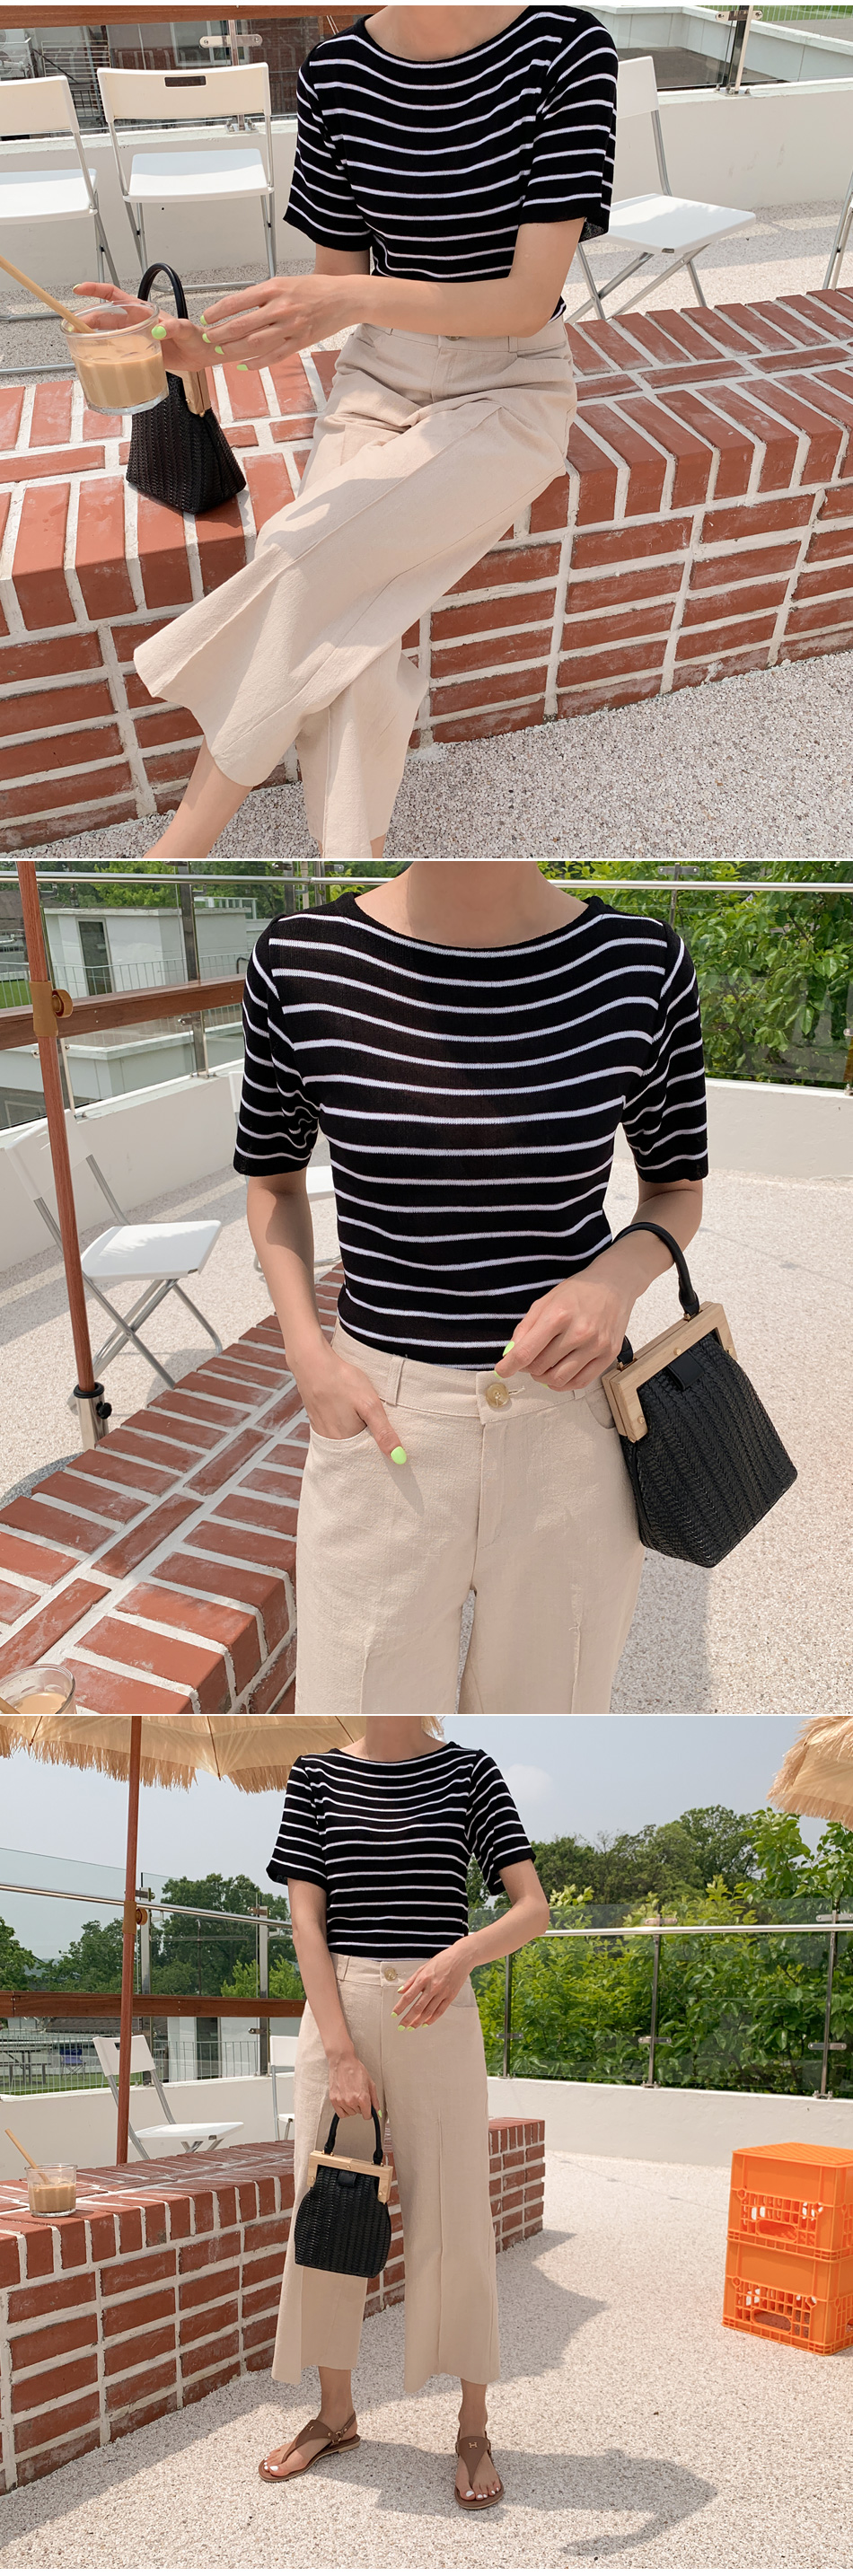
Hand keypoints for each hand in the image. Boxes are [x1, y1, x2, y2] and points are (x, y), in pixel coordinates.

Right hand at [74, 280, 198, 372]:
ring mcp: (135, 337)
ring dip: (93, 336)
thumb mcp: (186, 330)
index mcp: (143, 311)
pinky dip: (106, 354)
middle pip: (105, 316)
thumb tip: (161, 329)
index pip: (115, 295)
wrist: (200, 354)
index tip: (80, 289)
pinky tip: (98, 360)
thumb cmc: (195, 338)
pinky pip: (118, 351)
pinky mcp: (138, 352)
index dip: (96, 290)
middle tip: (74, 327)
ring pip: (108, 334)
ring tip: (79, 342)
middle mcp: (136, 322)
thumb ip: (175, 327)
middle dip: (88, 318)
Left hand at [166, 273, 359, 370]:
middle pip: (242, 325)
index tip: (206, 318)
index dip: (218, 312)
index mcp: (273, 289)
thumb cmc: (313, 289)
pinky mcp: (299, 342)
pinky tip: (244, 365)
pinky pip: (274, 356)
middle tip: (207, 339)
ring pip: (255, 343)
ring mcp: (290, 327)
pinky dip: (257, 363)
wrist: (343, 298)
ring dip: (234, 350)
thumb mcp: (284, 283)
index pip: (238, 302)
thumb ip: (263, 296)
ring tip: (220, 352)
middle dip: (220, 334)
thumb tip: (239, 307)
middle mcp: (280, 308)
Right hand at [294, 1338, 405, 1460]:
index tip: (393, 1450)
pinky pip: (336, 1432)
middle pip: (356, 1452)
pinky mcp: (318, 1421)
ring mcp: (322, 1432)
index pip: (367, 1459)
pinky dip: (346, 1428)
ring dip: (358, 1437)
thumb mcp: (369, 1405)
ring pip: (346, 1441)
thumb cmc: (342, 1381)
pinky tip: (351, 1416)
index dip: (381, 1455)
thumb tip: (399, 1457)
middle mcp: (331, 1442)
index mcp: (345, 1443)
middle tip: (380, 1433)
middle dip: (369, 1447)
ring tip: (366, 1423)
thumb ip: (383, 1432)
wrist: (312, 1363)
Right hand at [326, 2048, 380, 2118]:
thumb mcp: (370, 2083)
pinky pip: (340, 2114)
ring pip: (350, 2113)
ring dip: (351, 2107)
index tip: (367, 2107)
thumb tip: (377, 2111)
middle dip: (360, 2106)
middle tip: (358, 2094)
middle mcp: (351, 2101)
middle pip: (358, 2113)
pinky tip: (345, 2101)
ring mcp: (341, 2101)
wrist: (342, 2062)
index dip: (368, 2111)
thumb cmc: (356, 2069)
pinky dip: (344, 2110)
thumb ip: (374, 2100)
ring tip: (351, 2094)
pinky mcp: (334, 2100)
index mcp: (362, 2098)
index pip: (367, 2116)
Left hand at [394, 1948, 469, 2029]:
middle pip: (418, 2007)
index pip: (408, 1996)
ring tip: (412, 2027)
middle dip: (408, 2019)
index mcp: (424, 1978)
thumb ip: (411, 1981)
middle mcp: (433, 1987)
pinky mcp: (450, 1996)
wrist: (461, 1958)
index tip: (394, 2014)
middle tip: (401, 2026)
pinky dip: (432, 2019)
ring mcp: (442, 1993)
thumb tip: (400, 1991)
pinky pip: (440, 2011)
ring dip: (418, 2021)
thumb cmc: (442, 1960)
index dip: (400, 2007)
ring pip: (428, 2012)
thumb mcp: (423, 1967)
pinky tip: (426, 2023)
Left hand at [496, 1268, 631, 1391]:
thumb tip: (511, 1354)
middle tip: (528, 1361)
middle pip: (541, 1367)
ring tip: (543, 1368)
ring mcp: (596, 1346)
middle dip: (528, 1368)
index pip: (526, 1352)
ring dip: (544, 1378)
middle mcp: (579, 1332)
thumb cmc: (578, 1292)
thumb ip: (525, 1328)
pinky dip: (564, 1384)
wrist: (613, 1285)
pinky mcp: (608, 1355)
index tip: (502, 1370)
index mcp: (558, 1315)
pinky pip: (580, 1382)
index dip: (509, 1366)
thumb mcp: (545, 1302)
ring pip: (559, 1379)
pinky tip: (559, 1374)